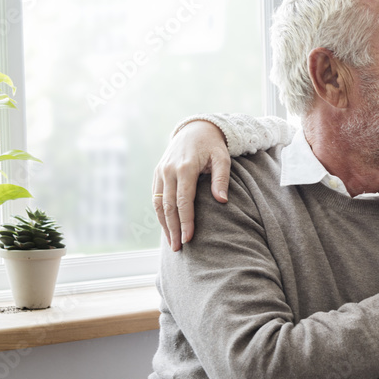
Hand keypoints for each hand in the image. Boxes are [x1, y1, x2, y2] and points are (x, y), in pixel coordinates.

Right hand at [152, 121, 230, 250]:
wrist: (195, 129)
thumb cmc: (213, 146)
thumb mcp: (222, 158)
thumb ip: (222, 179)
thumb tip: (222, 201)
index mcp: (185, 168)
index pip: (184, 201)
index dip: (185, 221)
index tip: (188, 238)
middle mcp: (169, 171)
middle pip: (169, 206)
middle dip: (173, 228)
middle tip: (178, 248)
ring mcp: (161, 172)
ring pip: (159, 204)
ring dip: (164, 224)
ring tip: (172, 243)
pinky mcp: (157, 174)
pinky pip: (156, 197)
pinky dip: (160, 213)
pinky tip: (167, 226)